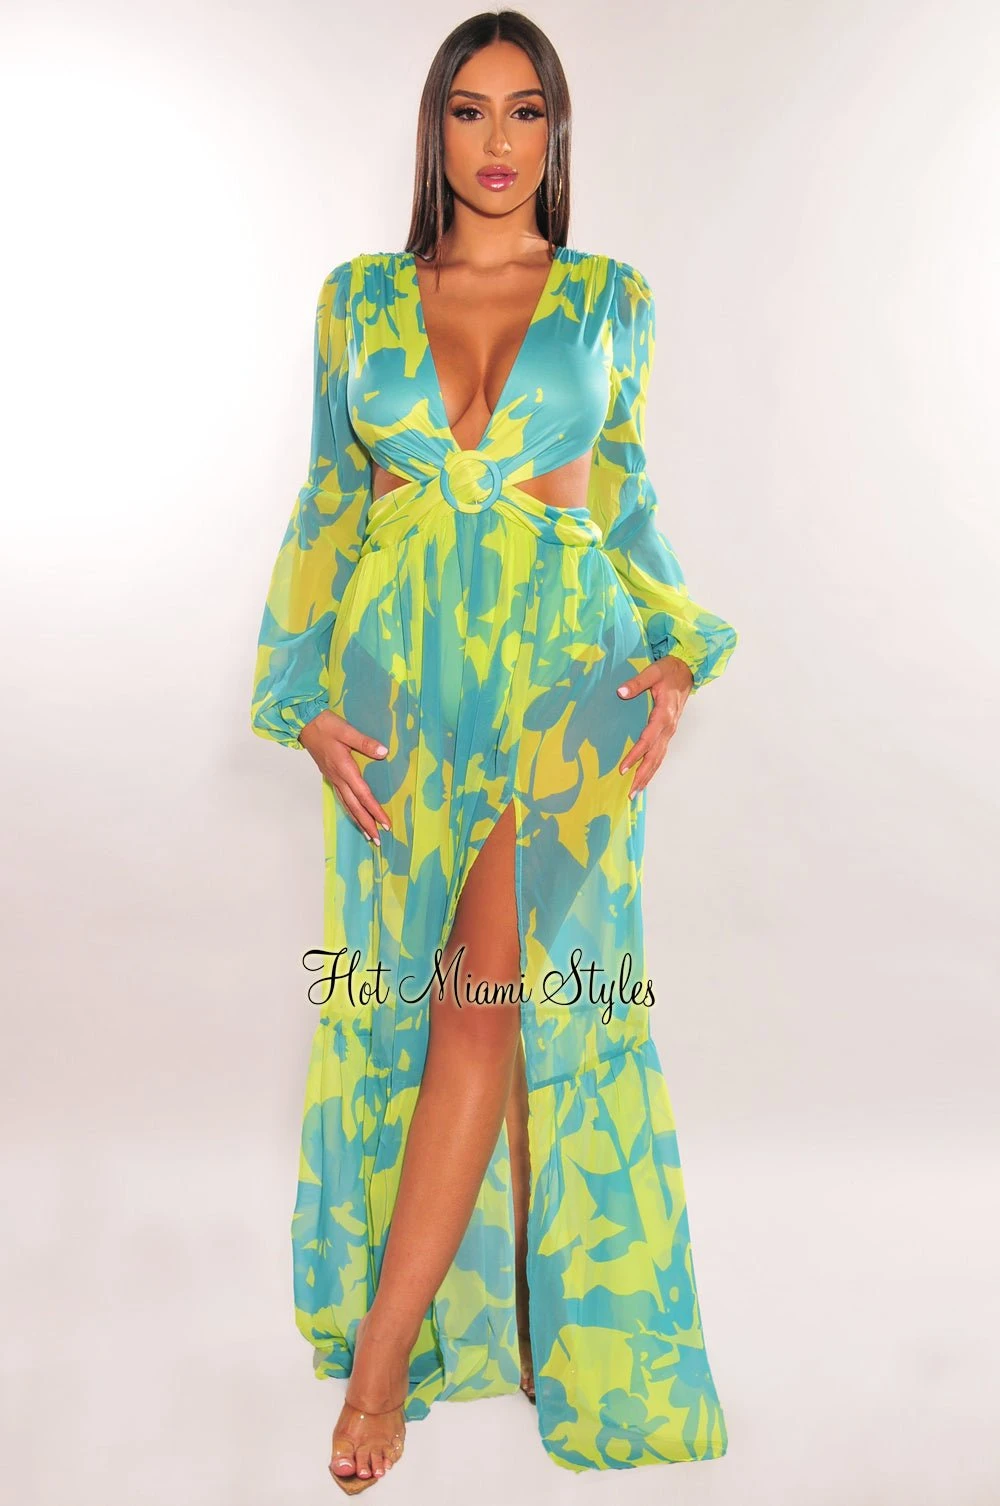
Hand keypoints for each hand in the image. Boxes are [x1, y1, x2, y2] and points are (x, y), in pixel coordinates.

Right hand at [298, 710, 390, 843]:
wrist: (304, 723)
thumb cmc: (325, 725)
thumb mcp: (346, 730)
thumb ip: (365, 742)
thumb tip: (384, 752)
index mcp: (344, 768)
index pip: (363, 795)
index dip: (375, 810)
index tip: (385, 824)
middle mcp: (338, 778)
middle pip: (354, 806)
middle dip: (367, 824)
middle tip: (378, 840)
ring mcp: (333, 778)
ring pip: (347, 805)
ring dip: (358, 821)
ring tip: (368, 835)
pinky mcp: (330, 776)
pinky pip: (341, 799)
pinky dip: (349, 810)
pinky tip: (354, 815)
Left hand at [615, 655, 693, 796]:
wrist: (687, 670)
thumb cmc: (669, 671)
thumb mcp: (653, 671)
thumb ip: (637, 682)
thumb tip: (621, 692)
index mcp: (665, 714)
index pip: (648, 739)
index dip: (635, 755)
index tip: (623, 768)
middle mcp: (669, 727)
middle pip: (655, 757)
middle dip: (642, 775)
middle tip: (630, 793)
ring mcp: (670, 731)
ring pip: (659, 759)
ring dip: (647, 776)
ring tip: (635, 792)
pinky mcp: (669, 732)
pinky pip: (660, 754)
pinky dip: (653, 768)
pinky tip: (644, 778)